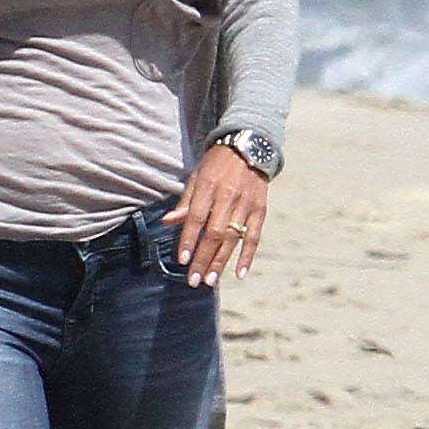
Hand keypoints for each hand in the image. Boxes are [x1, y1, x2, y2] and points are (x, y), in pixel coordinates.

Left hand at [163, 143, 269, 286]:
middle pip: (214, 233)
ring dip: (221, 261)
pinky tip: (239, 273)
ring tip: (211, 280)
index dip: (188, 240)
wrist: (249, 148)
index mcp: (208, 186)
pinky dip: (248, 255)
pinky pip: (254, 236)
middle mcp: (228, 197)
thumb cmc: (216, 165)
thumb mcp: (197, 176)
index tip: (182, 260)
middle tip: (194, 280)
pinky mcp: (260, 210)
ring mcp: (246, 204)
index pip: (196, 218)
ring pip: (233, 238)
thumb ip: (185, 202)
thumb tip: (168, 222)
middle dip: (203, 259)